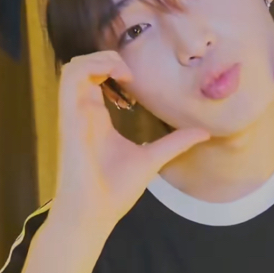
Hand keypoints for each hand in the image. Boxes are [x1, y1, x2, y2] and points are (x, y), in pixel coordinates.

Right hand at [53, 51, 209, 229]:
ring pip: (73, 68)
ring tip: (124, 71)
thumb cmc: (115, 190)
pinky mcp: (69, 118)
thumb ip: (176, 143)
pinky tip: (117, 76)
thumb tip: (204, 133)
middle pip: (83, 68)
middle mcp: (84, 112)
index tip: (138, 77)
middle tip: (132, 71)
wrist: (94, 215)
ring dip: (98, 59)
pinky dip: (90, 67)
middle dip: (106, 57)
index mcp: (97, 118)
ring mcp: (74, 114)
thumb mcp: (153, 158)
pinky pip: (69, 80)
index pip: (95, 80)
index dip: (113, 67)